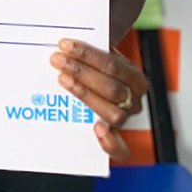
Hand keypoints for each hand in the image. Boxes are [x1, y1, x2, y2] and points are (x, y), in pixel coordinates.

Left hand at [51, 39, 147, 161]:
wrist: (98, 93)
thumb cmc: (95, 73)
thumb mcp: (98, 59)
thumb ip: (90, 53)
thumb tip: (67, 42)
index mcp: (134, 77)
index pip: (113, 64)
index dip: (88, 54)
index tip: (65, 45)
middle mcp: (134, 100)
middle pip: (111, 88)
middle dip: (81, 72)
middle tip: (57, 60)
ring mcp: (126, 120)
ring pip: (113, 112)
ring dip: (85, 95)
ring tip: (62, 80)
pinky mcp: (118, 142)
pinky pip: (121, 150)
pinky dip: (110, 142)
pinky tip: (96, 130)